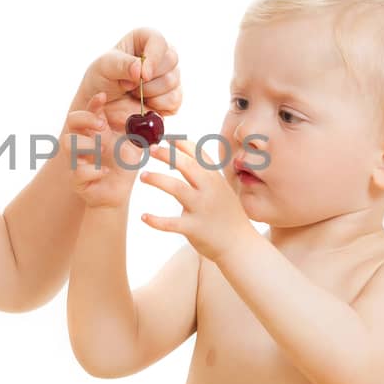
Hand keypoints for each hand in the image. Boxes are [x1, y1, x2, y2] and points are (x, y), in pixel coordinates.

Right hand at [61, 91, 147, 207]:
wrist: (117, 194)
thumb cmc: (122, 167)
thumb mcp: (134, 145)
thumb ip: (140, 130)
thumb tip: (155, 115)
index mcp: (95, 131)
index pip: (90, 111)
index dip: (94, 102)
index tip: (103, 96)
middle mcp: (82, 143)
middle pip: (72, 120)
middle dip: (86, 119)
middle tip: (102, 125)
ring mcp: (76, 160)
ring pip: (68, 143)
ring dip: (87, 144)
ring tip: (103, 150)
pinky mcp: (76, 180)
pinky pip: (78, 171)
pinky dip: (93, 170)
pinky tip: (105, 172)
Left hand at [71, 27, 181, 117]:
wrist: (102, 105)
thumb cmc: (102, 78)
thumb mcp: (105, 67)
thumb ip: (122, 65)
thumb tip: (140, 70)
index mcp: (144, 38)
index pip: (159, 40)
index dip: (154, 57)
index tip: (143, 75)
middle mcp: (161, 53)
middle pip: (171, 59)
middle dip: (149, 78)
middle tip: (130, 85)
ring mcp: (169, 74)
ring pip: (173, 81)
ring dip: (150, 92)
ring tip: (133, 92)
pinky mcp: (172, 95)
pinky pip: (175, 100)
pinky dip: (158, 105)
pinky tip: (145, 103)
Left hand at [138, 139, 256, 263]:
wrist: (240, 245)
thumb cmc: (226, 215)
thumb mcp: (221, 189)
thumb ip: (206, 174)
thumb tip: (186, 154)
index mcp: (215, 179)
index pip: (199, 154)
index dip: (182, 144)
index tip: (167, 137)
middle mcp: (209, 190)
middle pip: (187, 166)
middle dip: (168, 155)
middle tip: (151, 149)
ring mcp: (202, 209)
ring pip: (177, 188)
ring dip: (158, 179)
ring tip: (143, 176)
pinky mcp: (194, 228)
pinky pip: (171, 223)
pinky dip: (156, 220)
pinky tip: (144, 216)